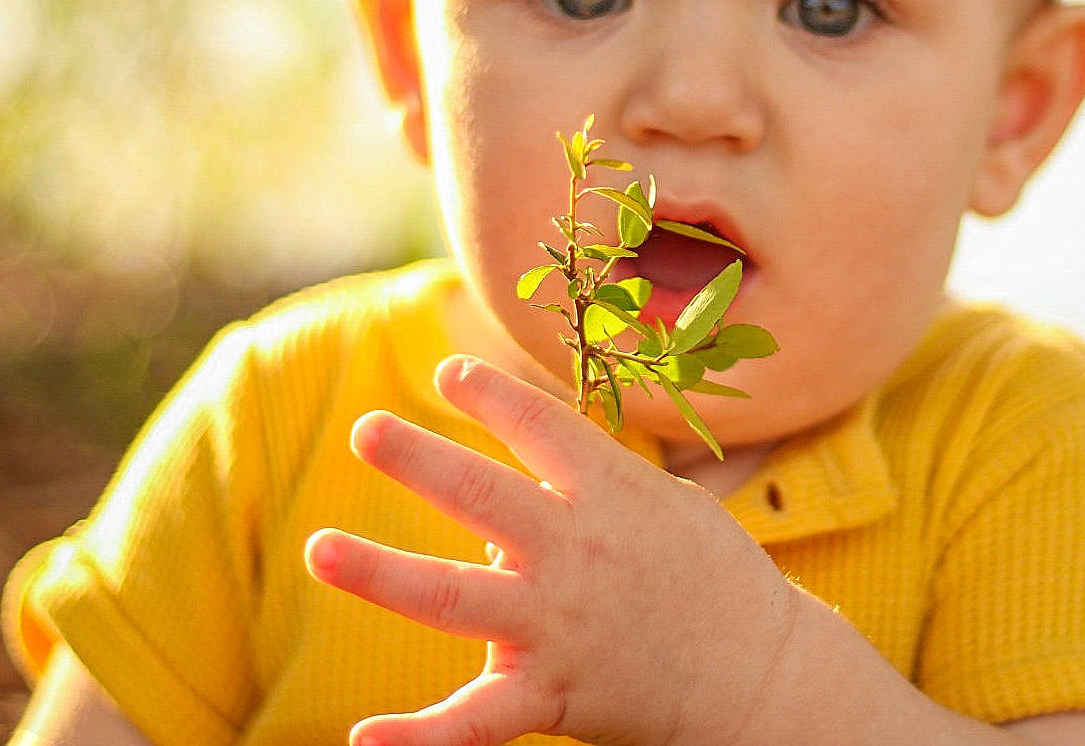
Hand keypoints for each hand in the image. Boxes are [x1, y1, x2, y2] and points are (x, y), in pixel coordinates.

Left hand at [305, 355, 803, 745]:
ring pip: (454, 597)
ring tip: (319, 547)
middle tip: (366, 430)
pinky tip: (365, 737)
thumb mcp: (670, 504)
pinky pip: (476, 721)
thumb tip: (521, 475)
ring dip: (380, 572)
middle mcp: (577, 551)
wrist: (765, 677)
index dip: (491, 395)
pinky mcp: (554, 696)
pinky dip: (419, 737)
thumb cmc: (718, 577)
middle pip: (482, 496)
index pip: (539, 426)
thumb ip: (595, 481)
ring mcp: (560, 626)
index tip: (449, 375)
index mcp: (612, 492)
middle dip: (418, 459)